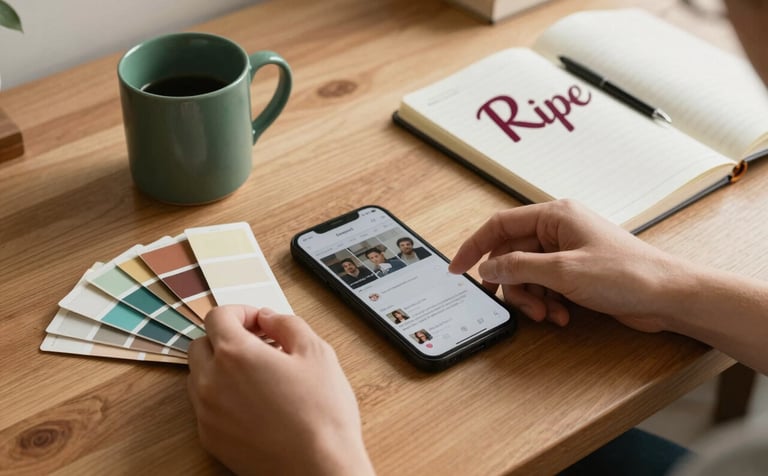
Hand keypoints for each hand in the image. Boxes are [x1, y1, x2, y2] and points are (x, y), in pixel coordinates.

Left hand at [187, 305, 374, 475]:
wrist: (318, 469)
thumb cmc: (321, 414)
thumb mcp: (316, 353)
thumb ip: (287, 324)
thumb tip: (268, 318)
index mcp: (235, 354)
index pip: (217, 316)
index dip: (241, 312)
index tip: (260, 322)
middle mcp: (211, 382)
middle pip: (201, 344)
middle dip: (227, 339)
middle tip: (260, 346)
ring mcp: (207, 413)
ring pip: (199, 376)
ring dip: (221, 368)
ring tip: (258, 376)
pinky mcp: (211, 439)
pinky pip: (206, 407)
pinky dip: (223, 397)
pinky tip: (255, 404)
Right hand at [449, 199, 683, 331]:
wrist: (668, 296)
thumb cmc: (627, 274)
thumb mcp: (563, 271)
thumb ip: (519, 267)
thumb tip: (487, 268)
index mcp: (554, 215)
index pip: (500, 225)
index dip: (475, 247)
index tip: (458, 269)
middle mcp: (558, 229)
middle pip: (512, 255)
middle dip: (513, 285)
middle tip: (518, 307)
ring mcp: (567, 251)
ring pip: (527, 275)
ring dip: (532, 298)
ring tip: (548, 314)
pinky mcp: (576, 272)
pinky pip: (545, 285)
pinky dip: (547, 302)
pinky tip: (561, 315)